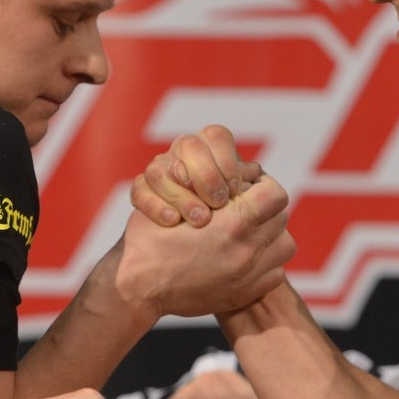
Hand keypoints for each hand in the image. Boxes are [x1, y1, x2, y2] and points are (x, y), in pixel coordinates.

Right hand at [117, 174, 295, 318]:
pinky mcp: (245, 294)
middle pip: (282, 218)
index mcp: (233, 224)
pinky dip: (266, 263)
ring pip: (285, 245)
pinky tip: (243, 257)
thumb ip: (212, 186)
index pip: (275, 194)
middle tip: (246, 209)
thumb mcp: (176, 198)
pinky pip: (275, 273)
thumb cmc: (152, 238)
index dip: (263, 186)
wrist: (138, 287)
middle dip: (267, 210)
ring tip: (248, 233)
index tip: (249, 188)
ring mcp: (249, 276)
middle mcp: (247, 250)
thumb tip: (242, 173)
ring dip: (271, 236)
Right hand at [132, 124, 261, 227]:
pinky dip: (156, 206)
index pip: (216, 135)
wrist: (173, 262)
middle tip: (218, 204)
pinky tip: (173, 222)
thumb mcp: (241, 209)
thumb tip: (258, 176)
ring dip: (182, 196)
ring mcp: (158, 171)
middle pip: (188, 145)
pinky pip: (140, 189)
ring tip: (200, 220)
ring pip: (160, 167)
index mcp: (210, 153)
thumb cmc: (218, 234)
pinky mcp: (141, 192)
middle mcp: (182, 156)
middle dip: (206, 177)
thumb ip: (251, 190)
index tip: (236, 191)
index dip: (227, 162)